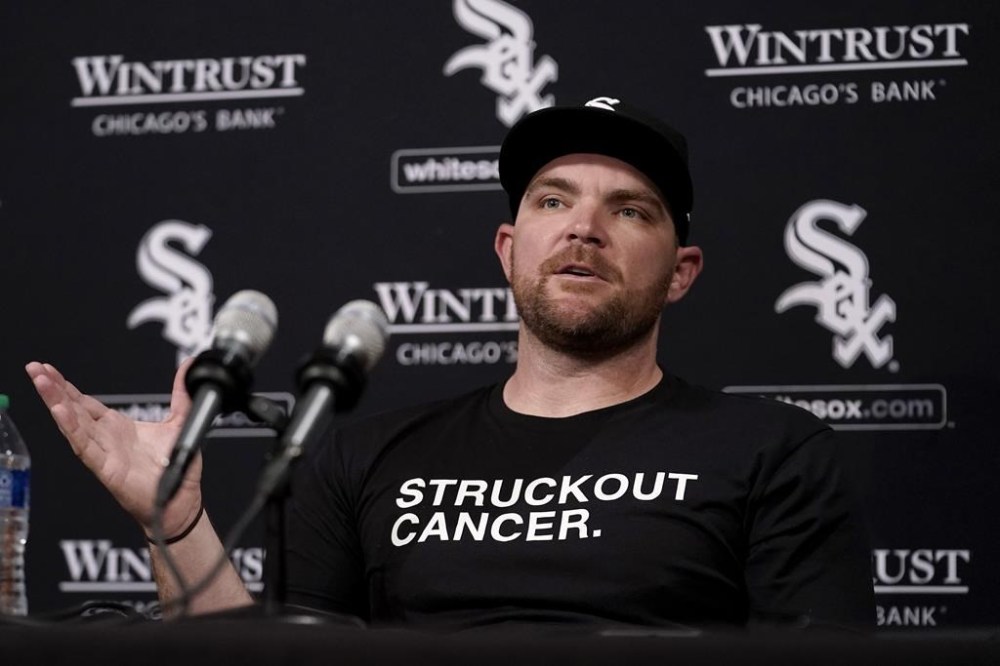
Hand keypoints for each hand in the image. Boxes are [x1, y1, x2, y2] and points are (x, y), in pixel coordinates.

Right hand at [25, 360, 202, 537]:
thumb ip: (181, 394)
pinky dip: (72, 428)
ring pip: (74, 424)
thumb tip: (188, 367)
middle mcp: (106, 438)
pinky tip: (60, 411)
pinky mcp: (106, 468)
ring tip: (42, 382)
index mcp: (117, 427)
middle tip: (35, 367)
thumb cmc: (174, 468)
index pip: (85, 402)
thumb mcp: (179, 421)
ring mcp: (103, 453)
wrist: (181, 500)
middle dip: (54, 388)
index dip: (68, 386)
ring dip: (56, 402)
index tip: (50, 369)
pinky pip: (85, 446)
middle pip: (73, 409)